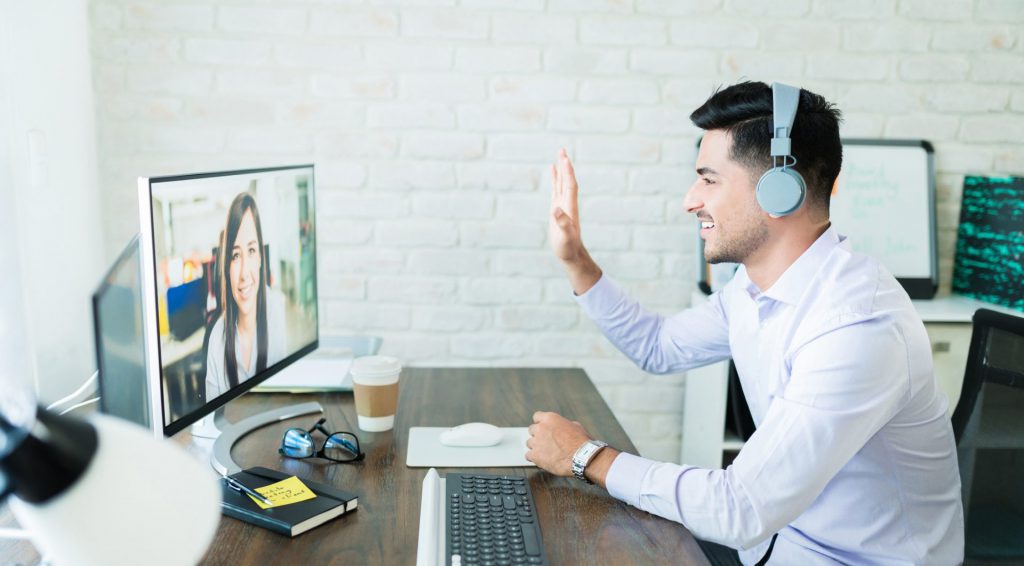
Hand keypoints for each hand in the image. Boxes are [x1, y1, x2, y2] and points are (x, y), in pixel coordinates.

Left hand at [525, 411, 590, 476]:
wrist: (581, 457)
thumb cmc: (581, 442)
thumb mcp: (576, 426)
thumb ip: (564, 425)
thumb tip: (563, 427)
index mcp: (550, 418)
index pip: (537, 416)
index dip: (540, 423)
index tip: (543, 428)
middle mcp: (541, 428)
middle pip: (531, 430)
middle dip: (538, 435)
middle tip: (546, 441)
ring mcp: (536, 442)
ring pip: (529, 443)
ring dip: (536, 447)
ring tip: (546, 452)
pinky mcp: (535, 456)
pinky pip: (528, 456)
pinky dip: (534, 458)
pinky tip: (541, 460)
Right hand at [549, 148, 585, 262]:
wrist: (571, 254)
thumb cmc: (568, 247)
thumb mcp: (565, 237)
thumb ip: (562, 223)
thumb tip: (556, 210)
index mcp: (570, 208)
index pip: (570, 186)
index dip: (568, 173)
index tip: (564, 159)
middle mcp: (568, 203)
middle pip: (567, 180)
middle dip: (565, 166)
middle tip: (562, 150)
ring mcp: (562, 205)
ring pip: (562, 182)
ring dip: (561, 168)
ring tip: (560, 154)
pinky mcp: (557, 209)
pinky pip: (556, 189)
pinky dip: (555, 178)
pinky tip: (553, 169)